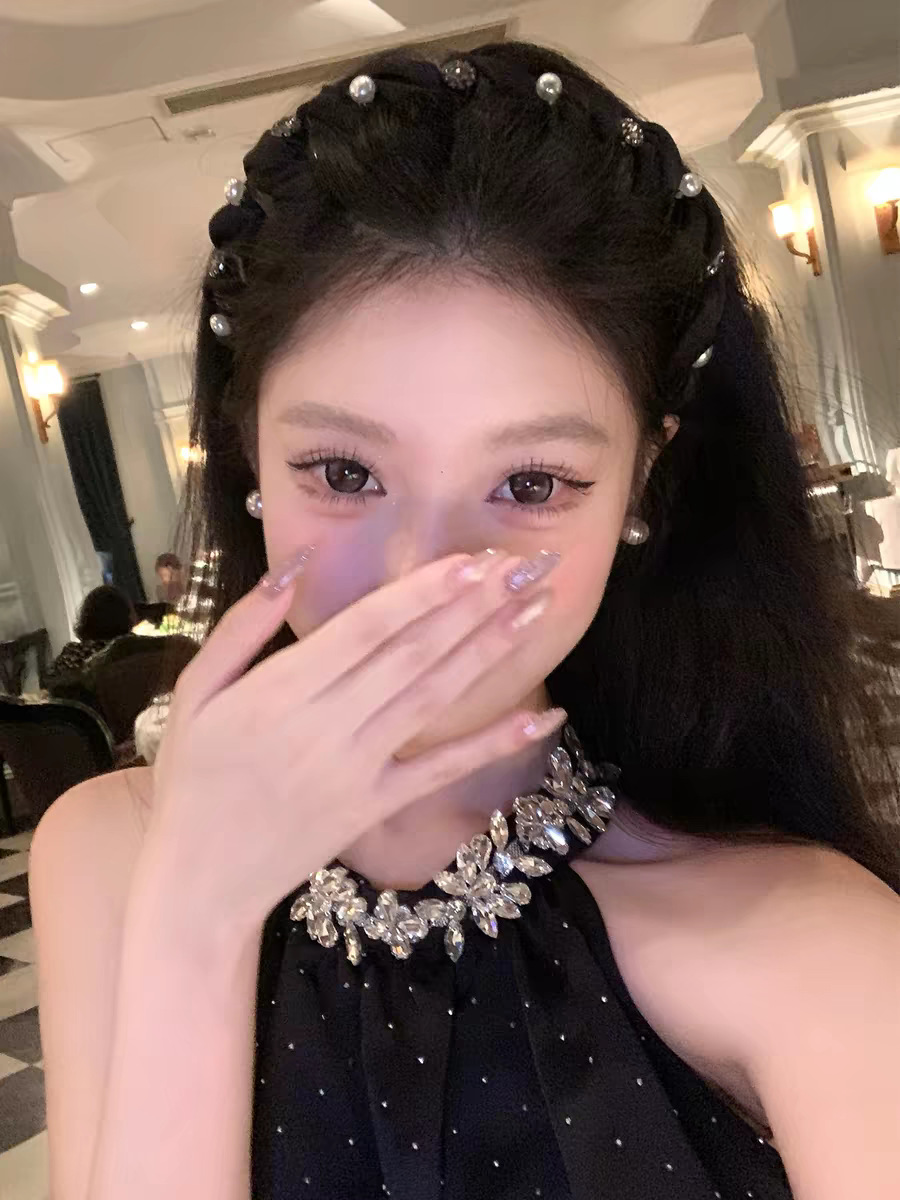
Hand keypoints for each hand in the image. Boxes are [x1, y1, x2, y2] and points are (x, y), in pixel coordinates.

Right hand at [140, 547, 563, 933]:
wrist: (201, 881)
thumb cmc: (192, 778)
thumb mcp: (195, 693)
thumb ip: (242, 627)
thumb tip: (293, 565)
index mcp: (278, 692)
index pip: (365, 630)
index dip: (421, 593)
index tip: (469, 559)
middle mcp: (327, 727)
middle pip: (412, 656)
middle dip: (472, 607)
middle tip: (522, 565)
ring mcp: (359, 770)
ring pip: (433, 699)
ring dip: (488, 652)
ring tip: (534, 609)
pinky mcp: (378, 806)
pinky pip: (442, 770)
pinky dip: (493, 743)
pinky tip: (539, 716)